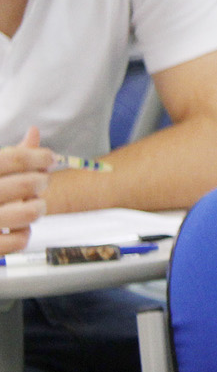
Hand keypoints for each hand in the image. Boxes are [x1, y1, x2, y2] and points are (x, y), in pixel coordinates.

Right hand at [0, 128, 52, 255]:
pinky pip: (20, 239)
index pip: (13, 159)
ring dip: (36, 208)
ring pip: (30, 213)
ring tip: (30, 206)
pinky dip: (23, 233)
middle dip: (40, 181)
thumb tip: (34, 132)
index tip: (50, 158)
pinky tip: (15, 228)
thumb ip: (10, 158)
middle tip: (40, 182)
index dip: (38, 156)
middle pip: (27, 184)